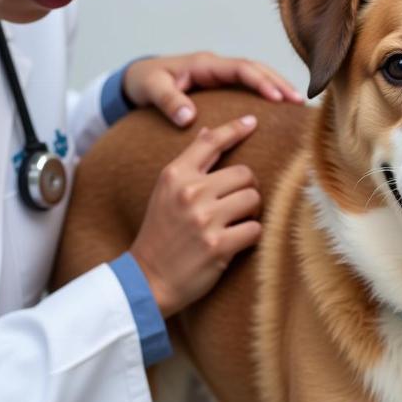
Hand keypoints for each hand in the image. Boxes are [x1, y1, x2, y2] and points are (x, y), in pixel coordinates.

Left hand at [122, 51, 302, 126]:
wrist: (136, 78)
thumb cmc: (144, 83)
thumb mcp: (151, 90)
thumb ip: (168, 101)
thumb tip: (188, 118)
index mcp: (204, 64)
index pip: (241, 69)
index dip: (261, 82)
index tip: (278, 99)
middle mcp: (216, 65)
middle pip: (256, 68)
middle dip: (279, 82)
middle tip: (299, 101)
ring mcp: (220, 73)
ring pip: (256, 74)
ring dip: (277, 85)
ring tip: (297, 103)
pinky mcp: (221, 83)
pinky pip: (249, 84)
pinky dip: (267, 91)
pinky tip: (280, 106)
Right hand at [130, 115, 261, 316]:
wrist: (147, 279)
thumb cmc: (160, 235)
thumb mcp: (165, 193)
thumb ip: (189, 165)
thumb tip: (206, 131)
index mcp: (175, 175)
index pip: (210, 141)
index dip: (235, 128)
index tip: (253, 121)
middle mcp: (190, 192)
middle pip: (245, 173)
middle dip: (247, 188)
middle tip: (238, 205)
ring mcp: (204, 219)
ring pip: (253, 199)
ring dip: (251, 213)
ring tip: (236, 224)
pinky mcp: (218, 245)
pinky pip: (255, 229)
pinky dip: (251, 236)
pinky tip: (236, 243)